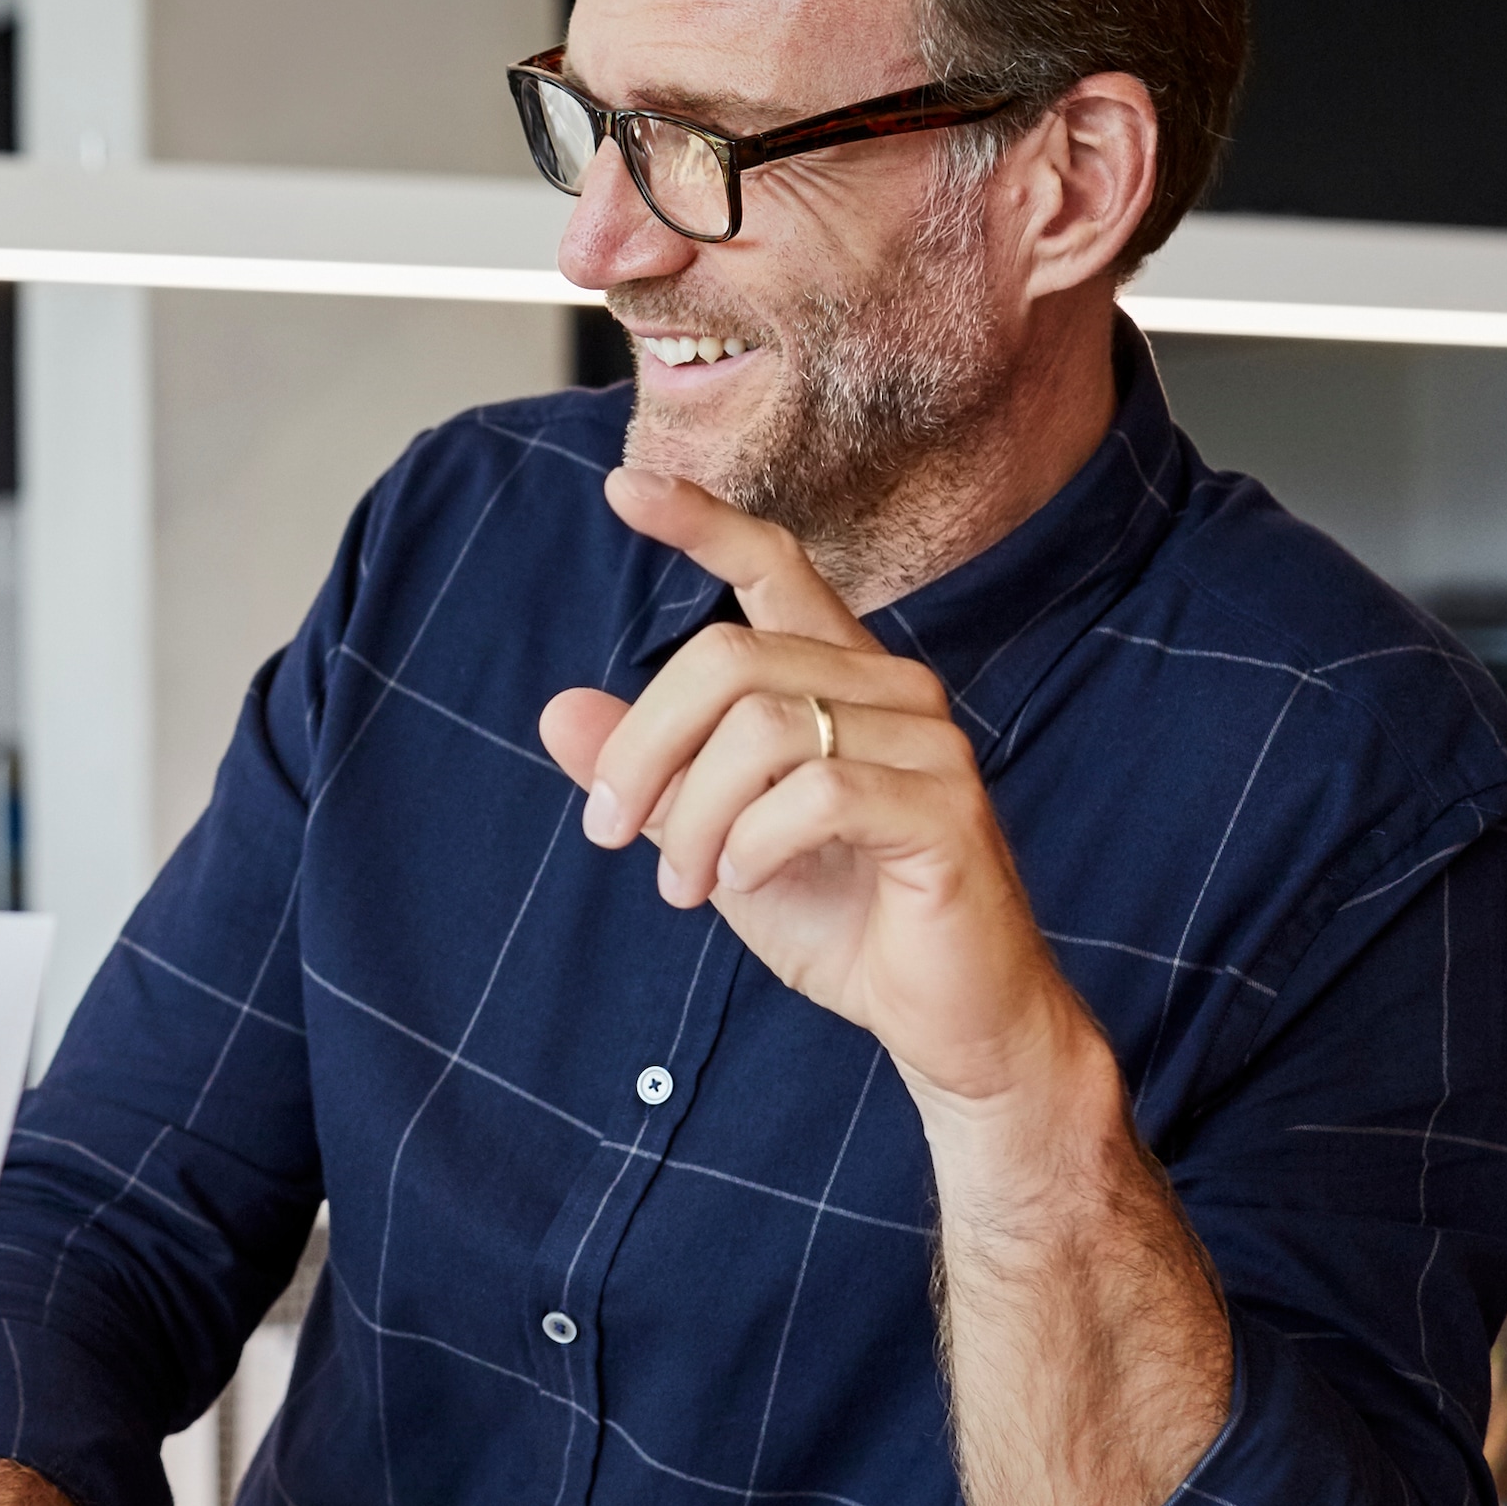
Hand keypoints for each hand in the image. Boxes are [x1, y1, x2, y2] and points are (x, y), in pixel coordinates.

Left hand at [537, 469, 1092, 1110]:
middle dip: (644, 749)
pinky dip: (752, 844)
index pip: (773, 566)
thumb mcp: (716, 841)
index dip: (700, 522)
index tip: (621, 486)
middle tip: (609, 832)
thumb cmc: (842, 920)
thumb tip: (560, 710)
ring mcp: (929, 742)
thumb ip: (650, 775)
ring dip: (693, 818)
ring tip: (683, 884)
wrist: (946, 1019)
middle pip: (726, 660)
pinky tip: (744, 881)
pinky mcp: (945, 808)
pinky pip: (816, 793)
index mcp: (840, 678)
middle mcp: (891, 687)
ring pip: (762, 729)